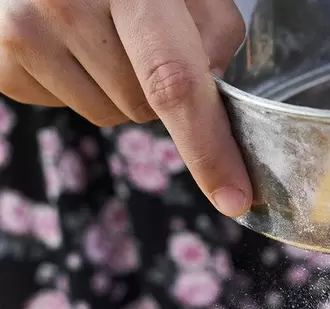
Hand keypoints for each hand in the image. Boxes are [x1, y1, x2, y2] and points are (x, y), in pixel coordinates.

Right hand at [0, 0, 251, 215]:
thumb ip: (213, 31)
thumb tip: (214, 99)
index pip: (173, 83)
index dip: (208, 148)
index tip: (233, 197)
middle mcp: (67, 0)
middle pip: (141, 108)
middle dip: (155, 91)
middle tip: (139, 35)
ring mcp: (24, 29)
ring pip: (105, 115)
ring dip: (114, 89)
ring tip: (98, 32)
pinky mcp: (1, 58)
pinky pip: (62, 107)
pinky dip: (75, 83)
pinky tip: (66, 41)